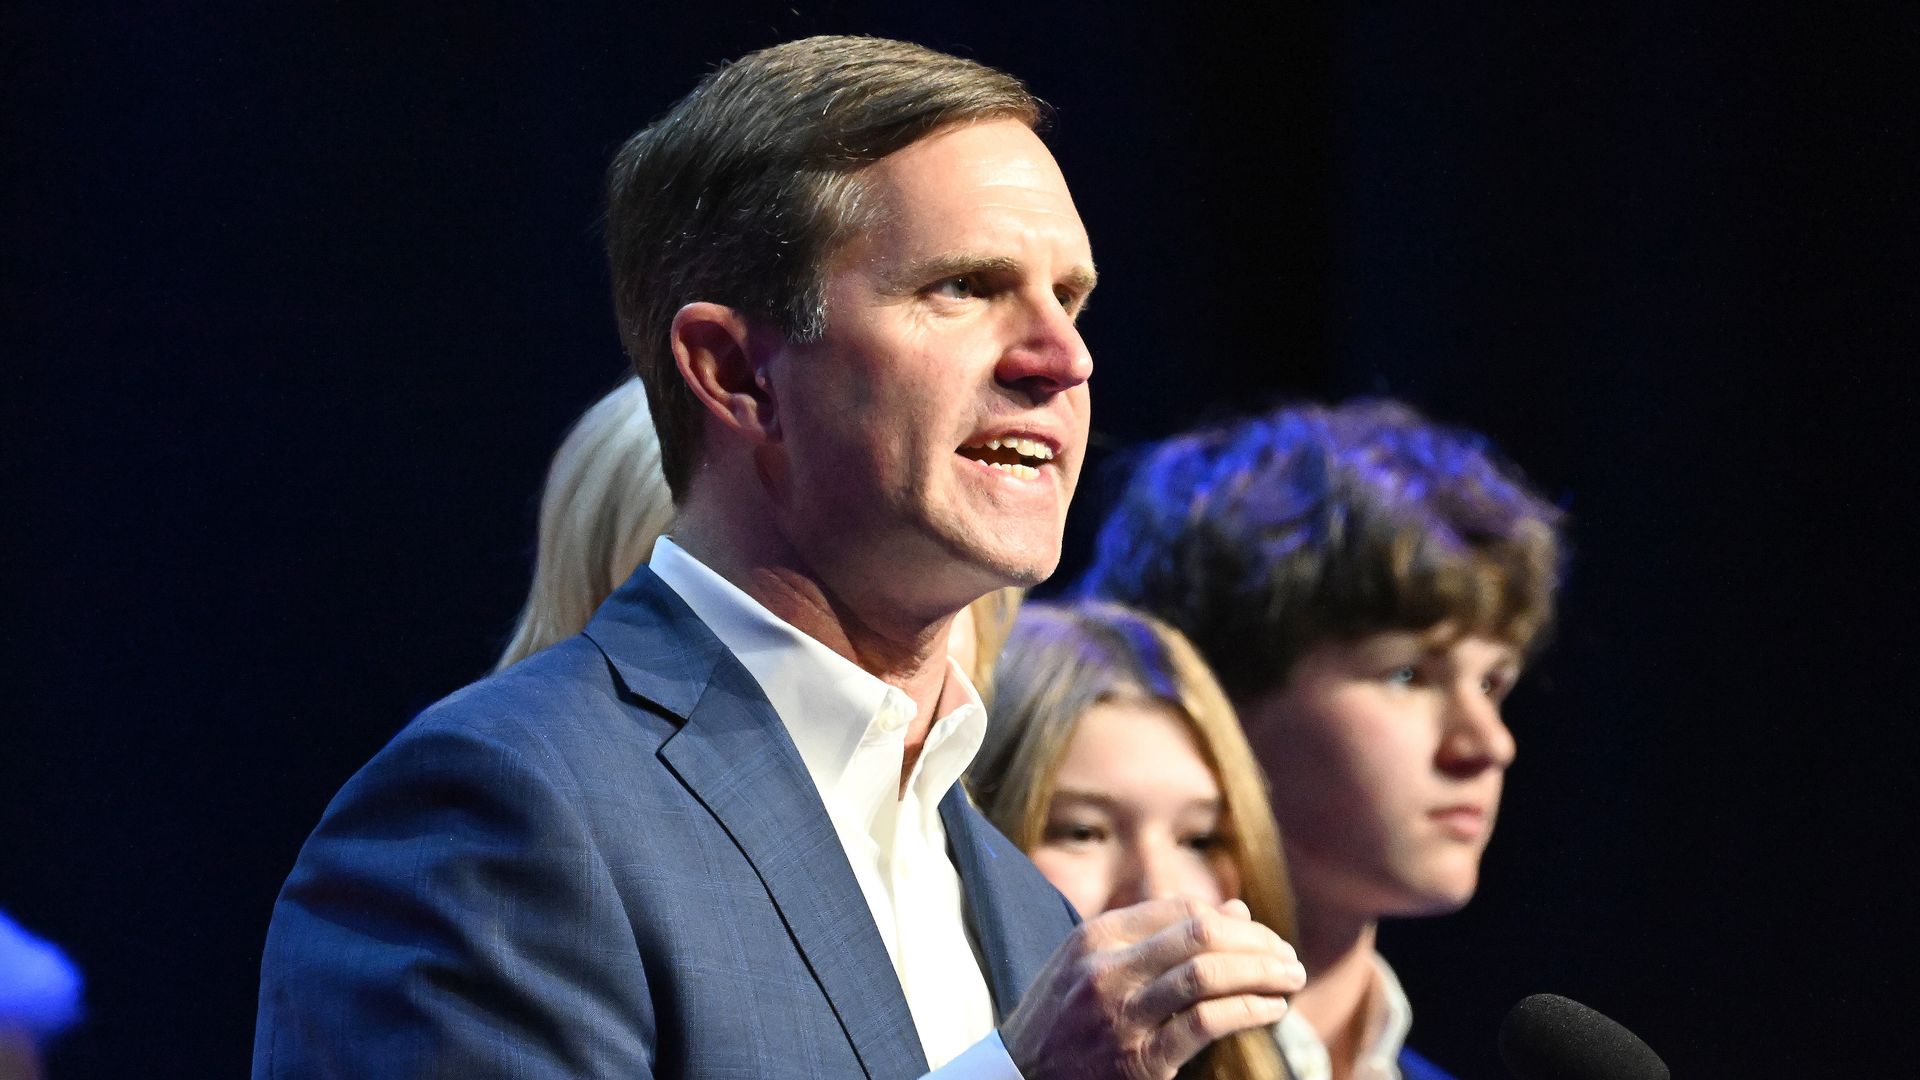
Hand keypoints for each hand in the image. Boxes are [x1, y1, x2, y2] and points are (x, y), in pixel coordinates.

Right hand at [999, 897, 1304, 1079]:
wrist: (1019, 1078)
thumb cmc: (1064, 1019)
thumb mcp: (1094, 964)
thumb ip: (1160, 936)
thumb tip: (1237, 910)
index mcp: (1095, 937)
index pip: (1181, 911)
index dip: (1234, 921)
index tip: (1264, 938)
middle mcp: (1106, 969)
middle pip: (1200, 935)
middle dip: (1257, 943)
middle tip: (1289, 958)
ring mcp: (1121, 1015)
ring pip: (1207, 975)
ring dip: (1261, 973)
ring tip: (1291, 980)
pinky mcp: (1139, 1060)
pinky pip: (1206, 1023)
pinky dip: (1249, 1011)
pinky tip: (1270, 1010)